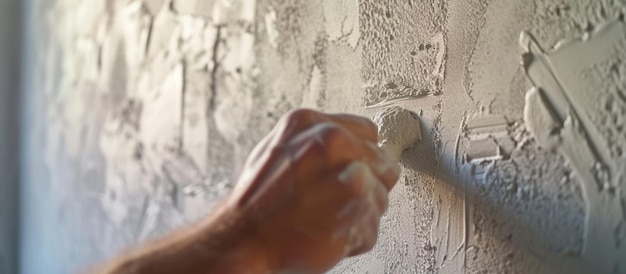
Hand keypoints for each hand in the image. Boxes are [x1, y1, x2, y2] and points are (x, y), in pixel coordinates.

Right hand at [228, 109, 399, 272]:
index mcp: (313, 124)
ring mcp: (349, 175)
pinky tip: (326, 232)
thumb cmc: (257, 201)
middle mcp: (334, 142)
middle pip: (385, 165)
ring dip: (360, 215)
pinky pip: (373, 229)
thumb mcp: (279, 149)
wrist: (241, 238)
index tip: (352, 171)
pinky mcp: (358, 209)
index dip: (362, 157)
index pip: (370, 133)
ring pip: (381, 199)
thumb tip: (353, 144)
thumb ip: (318, 141)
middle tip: (336, 200)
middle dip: (368, 186)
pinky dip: (354, 239)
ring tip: (325, 217)